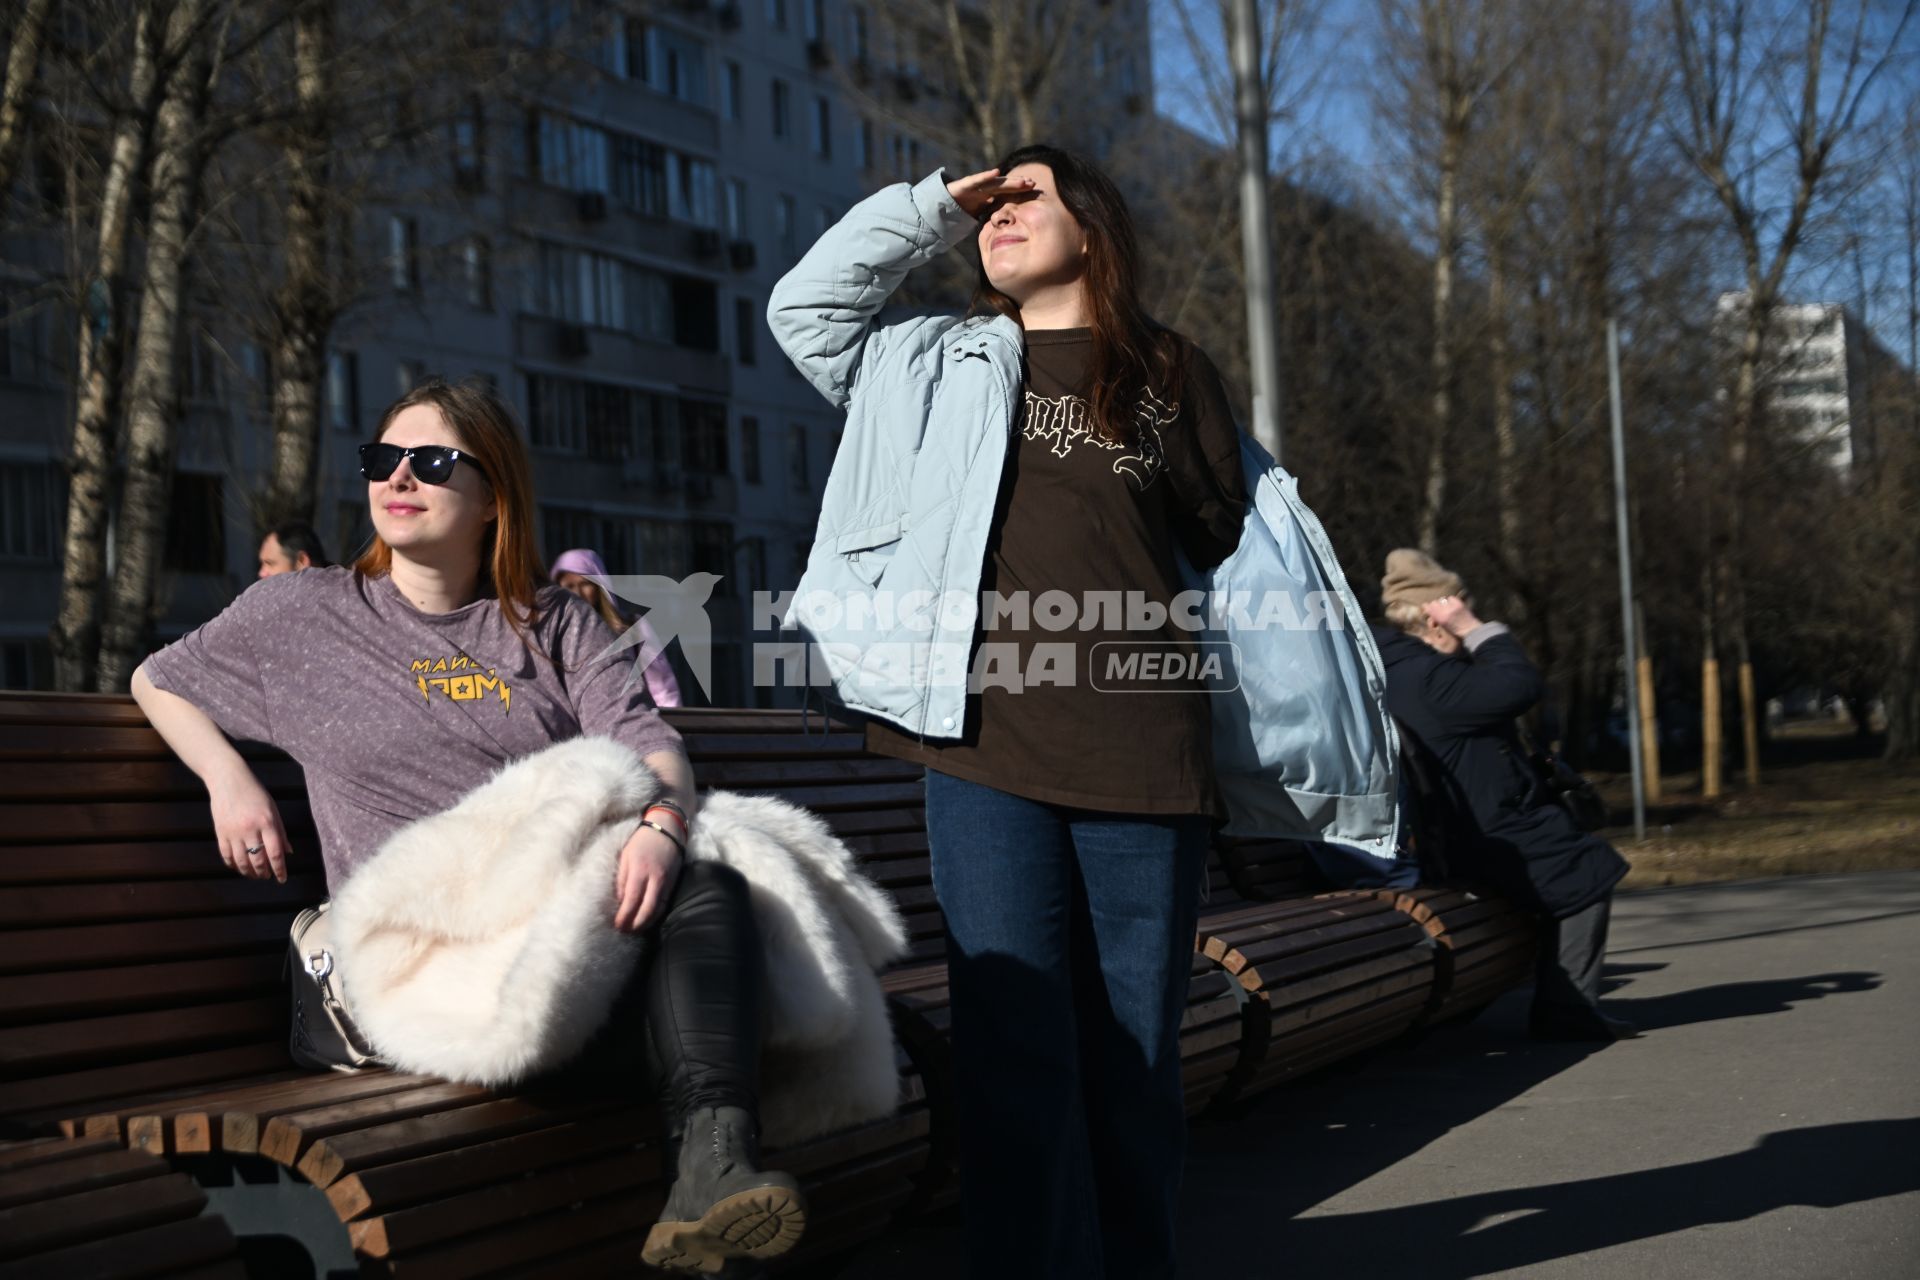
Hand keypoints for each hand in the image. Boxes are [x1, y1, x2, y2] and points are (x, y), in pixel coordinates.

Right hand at [207, 763, 290, 881]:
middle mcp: (250, 829)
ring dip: (249, 872)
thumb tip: (288, 852)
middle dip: (264, 873)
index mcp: (267, 822)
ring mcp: (233, 832)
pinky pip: (226, 855)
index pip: (275, 852)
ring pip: (241, 861)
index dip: (280, 869)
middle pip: (258, 860)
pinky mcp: (220, 832)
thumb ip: (281, 832)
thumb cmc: (255, 794)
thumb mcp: (273, 809)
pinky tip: (239, 868)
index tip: (282, 879)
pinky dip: (233, 865)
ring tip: (255, 875)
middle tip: (268, 877)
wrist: (228, 780)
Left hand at [613, 823, 683, 932]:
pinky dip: (656, 914)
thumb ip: (622, 879)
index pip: (631, 900)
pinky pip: (665, 903)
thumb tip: (620, 901)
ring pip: (658, 909)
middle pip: (646, 909)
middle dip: (636, 924)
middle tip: (626, 932)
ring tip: (636, 930)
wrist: (668, 827)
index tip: (617, 925)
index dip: (624, 916)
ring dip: (646, 923)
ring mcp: (667, 881)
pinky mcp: (674, 882)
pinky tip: (648, 919)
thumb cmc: (642, 840)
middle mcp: (655, 878)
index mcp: (639, 870)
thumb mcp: (626, 856)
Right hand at [945, 167, 1033, 218]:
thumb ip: (992, 216)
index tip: (1036, 190)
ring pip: (995, 182)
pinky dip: (986, 176)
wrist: (940, 207)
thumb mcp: (980, 215)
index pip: (1008, 192)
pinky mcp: (964, 185)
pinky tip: (996, 173)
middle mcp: (984, 188)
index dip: (1020, 190)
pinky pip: (976, 180)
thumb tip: (1007, 227)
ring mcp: (975, 185)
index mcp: (989, 195)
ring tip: (1022, 181)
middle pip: (1005, 185)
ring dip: (1009, 181)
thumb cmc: (961, 211)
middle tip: (1033, 183)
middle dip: (1019, 184)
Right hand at [1423, 595, 1482, 637]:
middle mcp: (1445, 611)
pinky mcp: (1459, 603)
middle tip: (1438, 609)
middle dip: (1435, 606)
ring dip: (1442, 603)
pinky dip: (1450, 601)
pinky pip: (1450, 598)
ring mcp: (1452, 606)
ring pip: (1442, 599)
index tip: (1427, 608)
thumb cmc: (1454, 631)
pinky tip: (1452, 605)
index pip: (1428, 606)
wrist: (1469, 630)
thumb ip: (1435, 618)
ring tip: (1446, 607)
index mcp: (1440, 618)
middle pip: (1434, 602)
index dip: (1426, 607)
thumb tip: (1430, 611)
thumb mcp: (1442, 626)